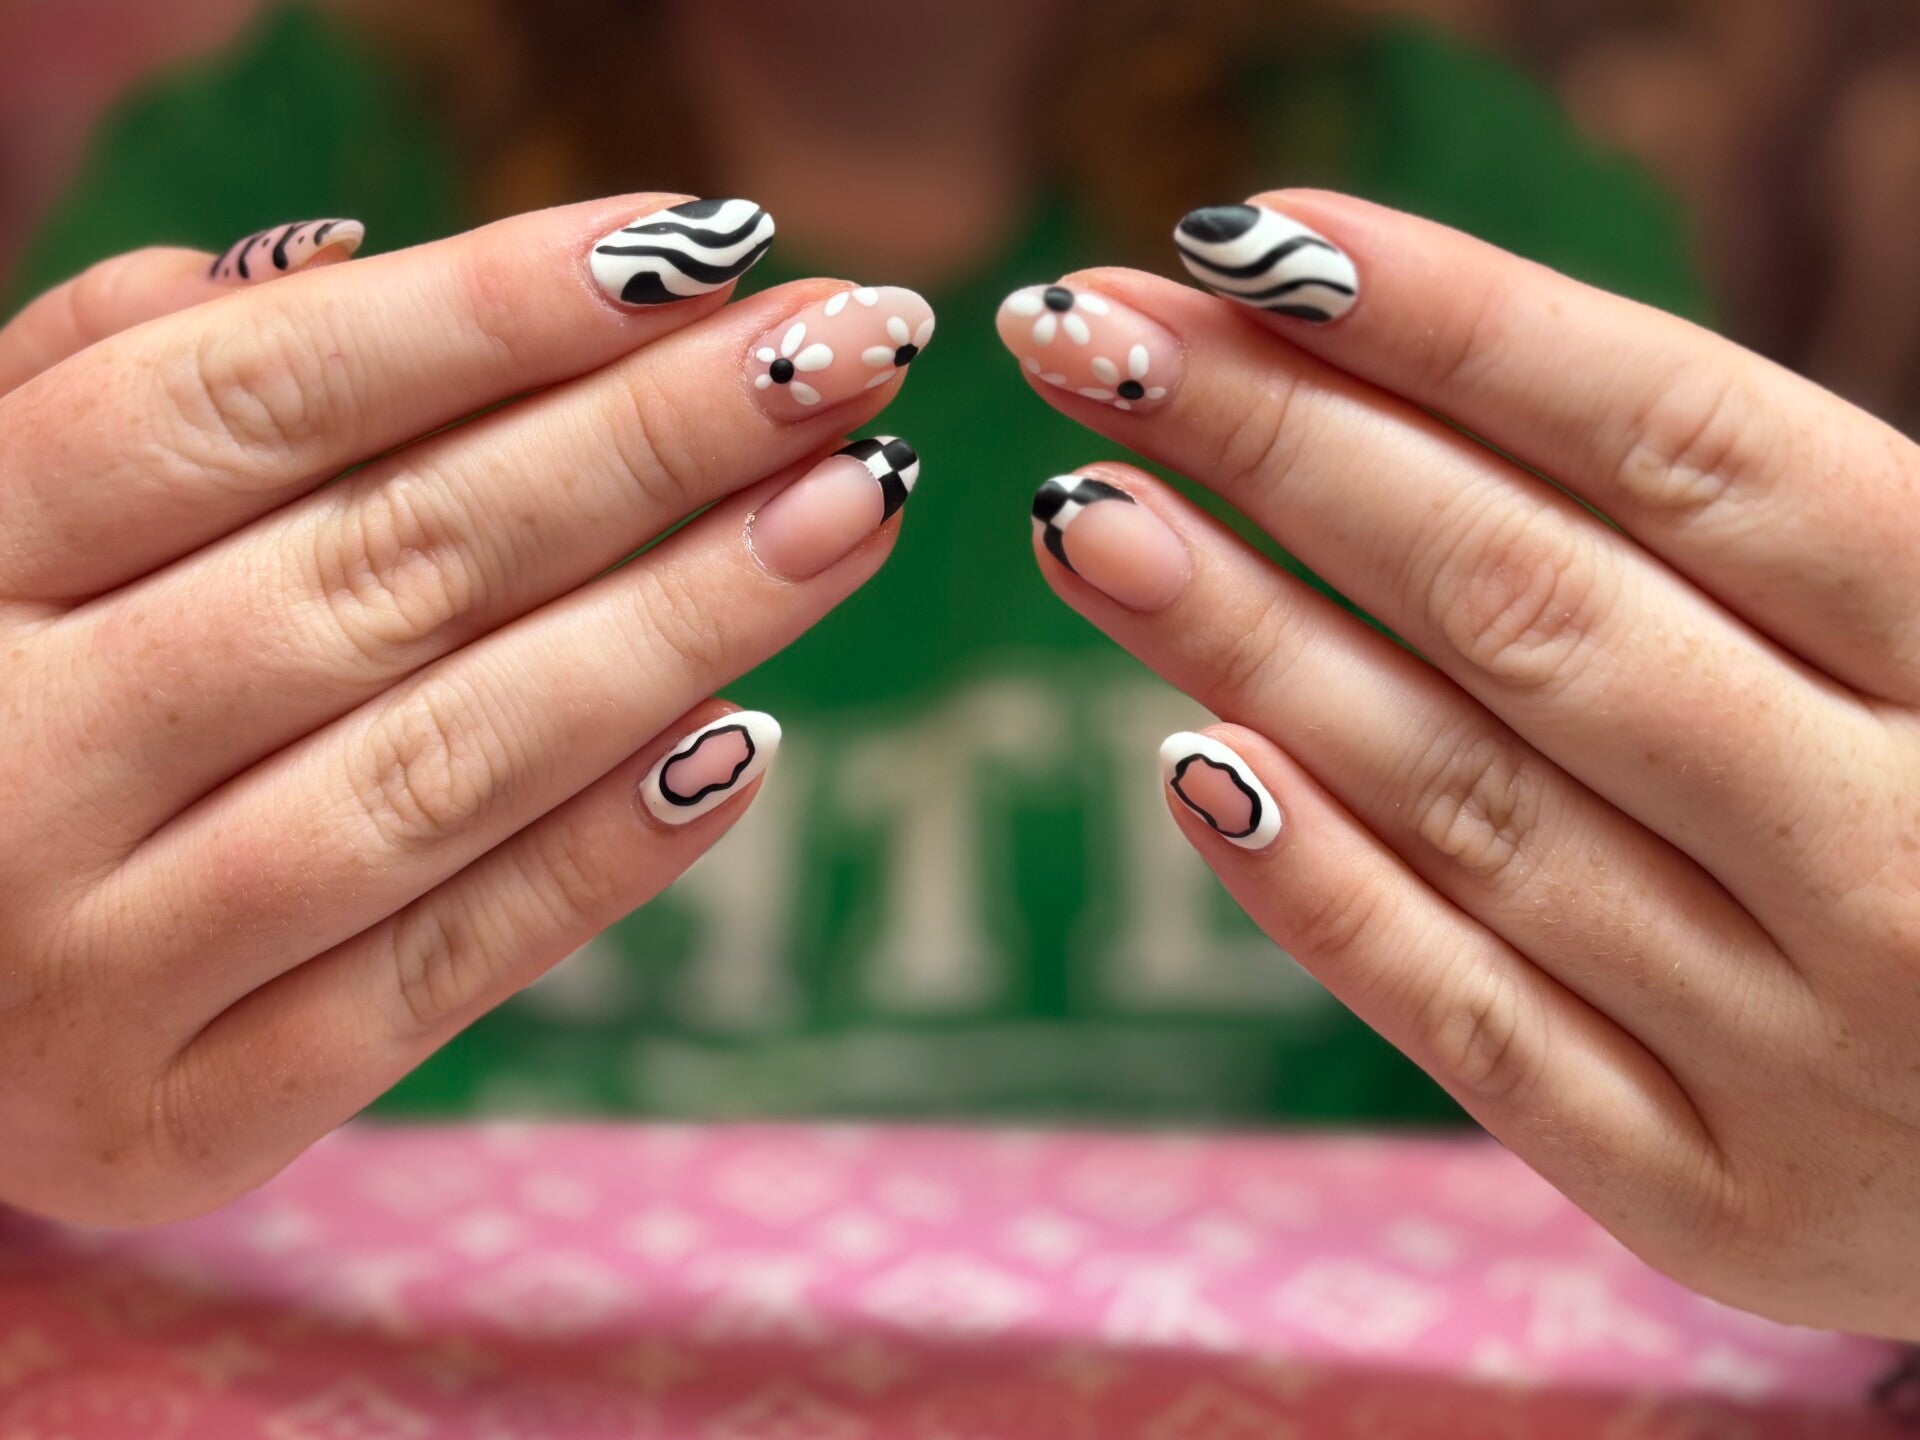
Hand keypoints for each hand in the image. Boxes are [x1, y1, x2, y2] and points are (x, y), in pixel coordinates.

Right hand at [0, 197, 933, 1222]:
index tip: (695, 247)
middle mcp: (3, 771)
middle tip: (838, 354)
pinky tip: (749, 736)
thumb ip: (121, 374)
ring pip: (447, 765)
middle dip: (647, 445)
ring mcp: (92, 971)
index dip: (487, 312)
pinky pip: (446, 970)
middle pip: (388, 567)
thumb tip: (345, 253)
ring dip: (681, 626)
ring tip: (849, 511)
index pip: (249, 402)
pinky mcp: (191, 1119)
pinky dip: (605, 854)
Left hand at [998, 192, 1919, 1337]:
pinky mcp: (1708, 1202)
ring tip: (1088, 520)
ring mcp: (1802, 1052)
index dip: (1451, 324)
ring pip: (1462, 799)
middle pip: (1528, 600)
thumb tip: (1405, 376)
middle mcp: (1905, 857)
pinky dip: (1319, 887)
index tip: (1247, 243)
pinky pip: (1467, 1023)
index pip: (1683, 441)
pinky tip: (1184, 755)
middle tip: (1091, 345)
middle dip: (1284, 447)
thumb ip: (1773, 539)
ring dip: (1243, 641)